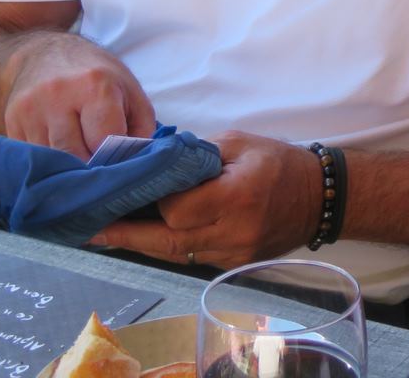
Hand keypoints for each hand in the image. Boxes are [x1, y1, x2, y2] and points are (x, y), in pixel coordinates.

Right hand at [3, 35, 155, 159]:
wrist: (45, 54)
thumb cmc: (96, 75)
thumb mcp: (130, 90)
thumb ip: (140, 127)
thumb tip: (132, 162)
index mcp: (94, 85)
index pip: (103, 140)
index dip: (113, 155)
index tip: (117, 158)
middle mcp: (58, 95)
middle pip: (74, 154)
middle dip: (89, 165)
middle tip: (99, 164)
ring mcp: (31, 109)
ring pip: (51, 159)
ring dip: (66, 165)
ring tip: (79, 154)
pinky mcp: (12, 120)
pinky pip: (31, 156)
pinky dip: (46, 160)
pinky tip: (57, 148)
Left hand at [90, 132, 322, 270]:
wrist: (318, 197)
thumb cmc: (278, 162)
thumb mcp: (240, 142)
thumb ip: (197, 153)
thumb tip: (154, 158)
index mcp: (238, 195)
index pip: (179, 208)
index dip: (156, 199)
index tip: (138, 184)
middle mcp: (235, 231)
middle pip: (169, 241)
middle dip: (128, 233)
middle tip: (90, 227)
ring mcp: (234, 254)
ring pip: (176, 255)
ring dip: (142, 243)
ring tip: (106, 233)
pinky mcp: (233, 265)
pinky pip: (192, 258)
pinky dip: (168, 246)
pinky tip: (148, 236)